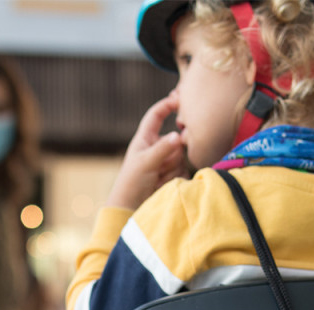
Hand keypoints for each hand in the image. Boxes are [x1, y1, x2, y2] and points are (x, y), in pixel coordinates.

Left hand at [107, 92, 188, 210]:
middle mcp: (157, 147)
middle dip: (170, 155)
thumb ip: (163, 148)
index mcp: (145, 139)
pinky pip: (183, 171)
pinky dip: (174, 179)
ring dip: (170, 170)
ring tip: (156, 179)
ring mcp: (165, 162)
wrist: (131, 207)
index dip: (167, 105)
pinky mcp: (172, 175)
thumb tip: (178, 135)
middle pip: (175, 140)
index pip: (156, 115)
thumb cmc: (132, 182)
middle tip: (158, 168)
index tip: (179, 98)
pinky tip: (162, 185)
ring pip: (181, 157)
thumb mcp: (145, 162)